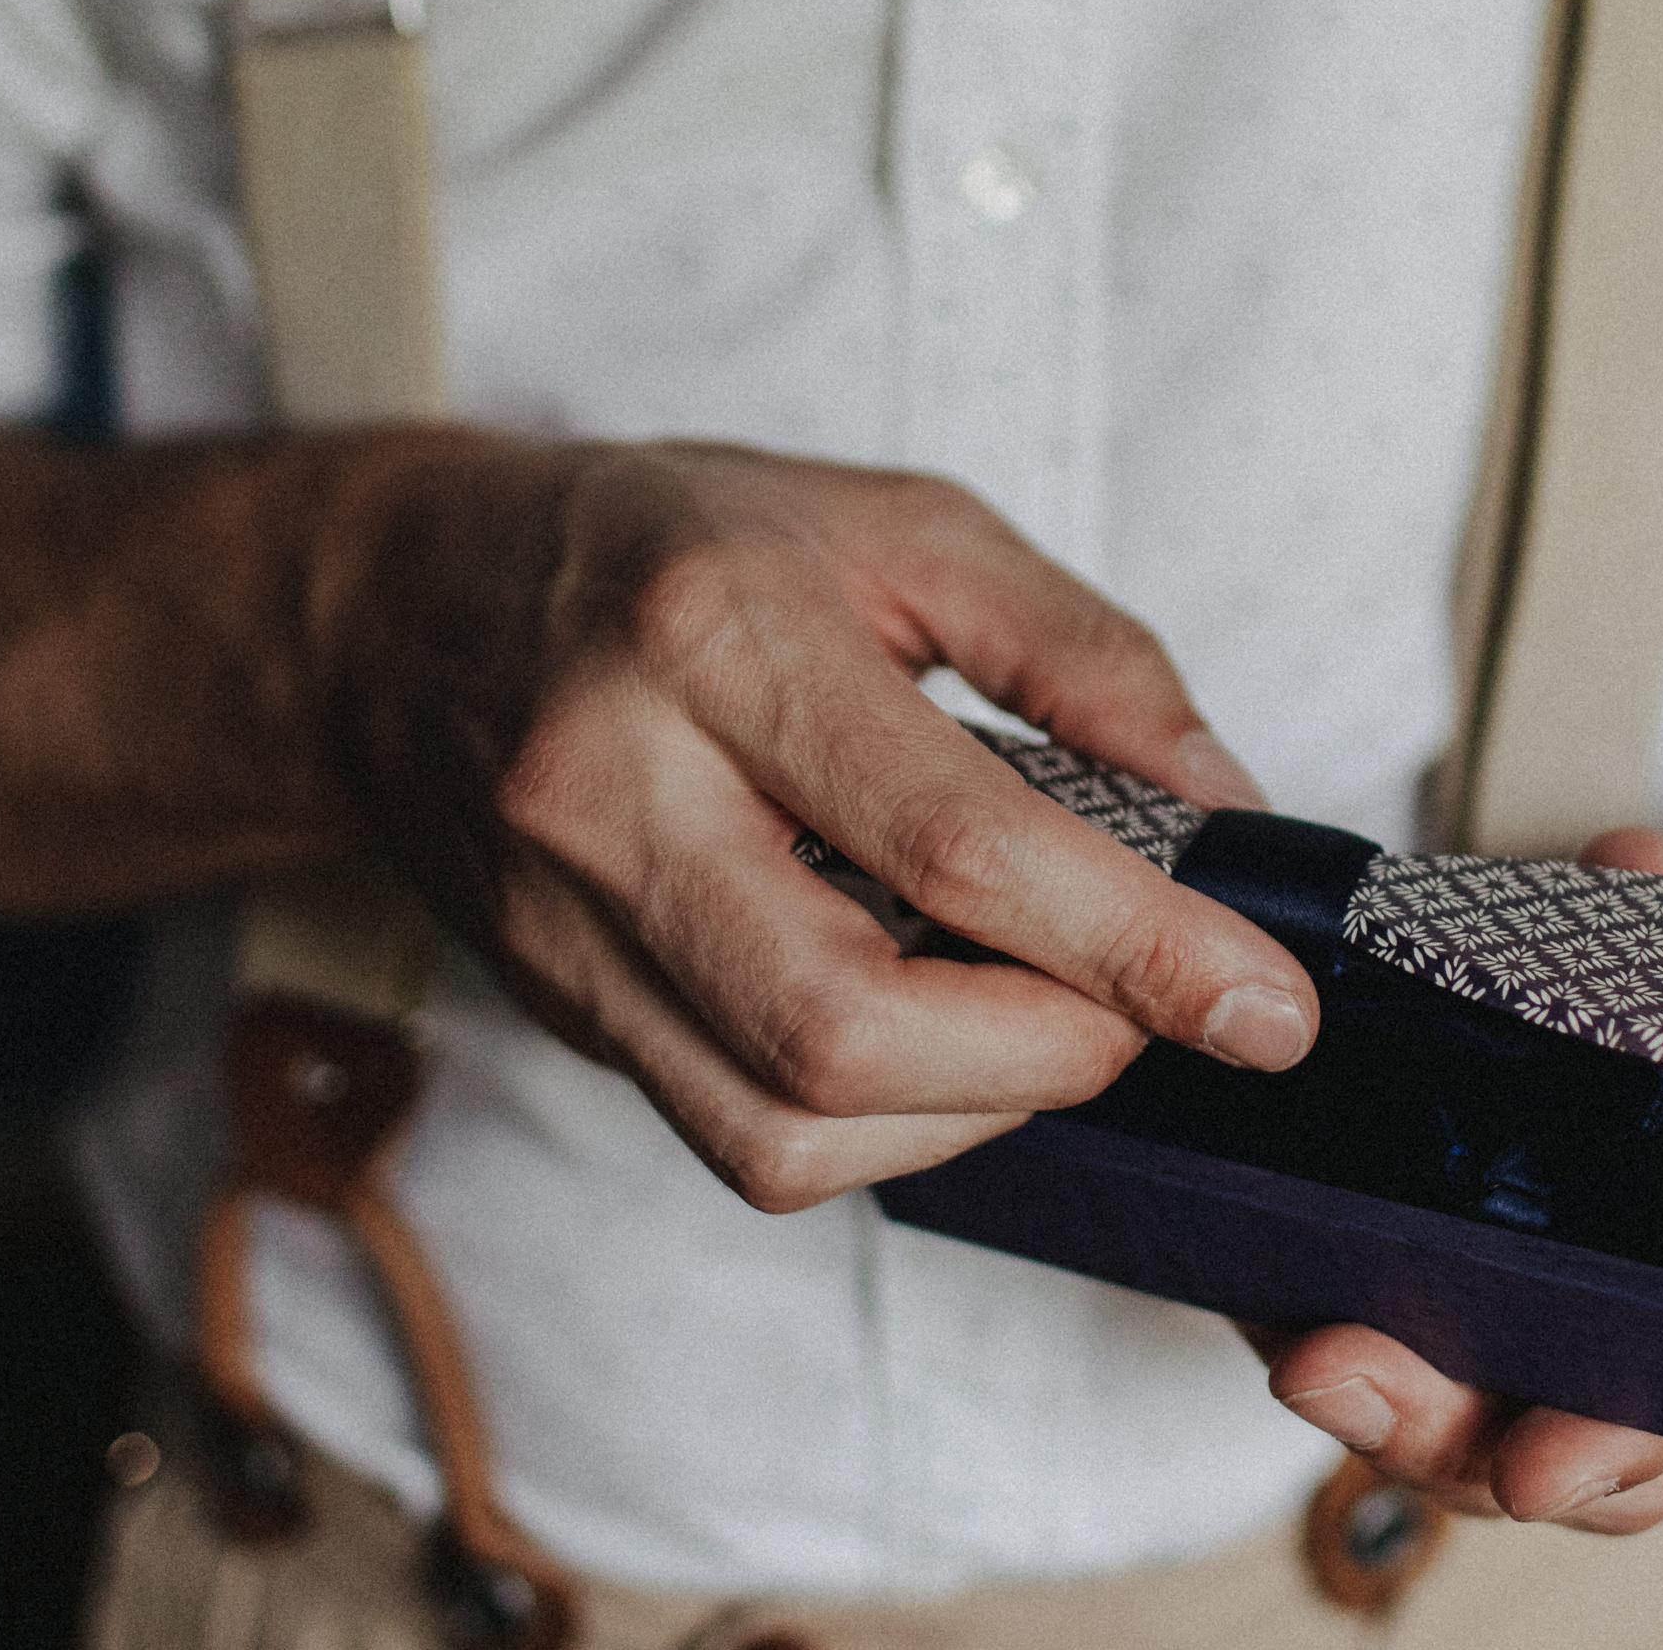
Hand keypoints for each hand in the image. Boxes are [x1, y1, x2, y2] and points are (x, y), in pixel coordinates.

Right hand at [324, 436, 1316, 1210]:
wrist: (399, 608)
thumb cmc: (661, 548)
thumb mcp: (892, 523)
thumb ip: (1076, 650)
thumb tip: (1221, 802)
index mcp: (712, 634)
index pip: (951, 841)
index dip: (1135, 946)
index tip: (1264, 1008)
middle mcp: (615, 794)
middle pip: (846, 1028)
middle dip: (1049, 1057)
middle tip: (1143, 1008)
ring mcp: (566, 925)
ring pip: (784, 1126)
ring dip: (968, 1110)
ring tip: (1040, 1018)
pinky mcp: (563, 1013)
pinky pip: (739, 1139)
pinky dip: (877, 1122)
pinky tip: (930, 1036)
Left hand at [1259, 827, 1662, 1534]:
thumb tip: (1632, 875)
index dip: (1611, 1453)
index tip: (1533, 1467)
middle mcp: (1657, 1314)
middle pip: (1543, 1444)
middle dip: (1437, 1429)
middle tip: (1335, 1377)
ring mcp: (1557, 1291)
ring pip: (1465, 1409)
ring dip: (1374, 1397)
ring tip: (1294, 1354)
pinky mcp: (1460, 1241)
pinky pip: (1399, 1310)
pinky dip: (1334, 1313)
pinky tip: (1262, 1286)